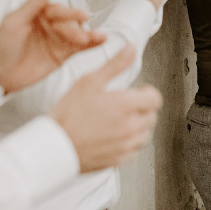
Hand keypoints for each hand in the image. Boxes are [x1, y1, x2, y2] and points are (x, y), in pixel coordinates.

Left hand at [0, 0, 103, 94]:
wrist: (0, 74)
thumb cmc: (2, 46)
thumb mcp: (14, 21)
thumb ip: (33, 4)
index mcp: (39, 13)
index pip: (58, 10)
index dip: (69, 13)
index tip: (81, 15)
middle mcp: (50, 24)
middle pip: (69, 22)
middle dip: (77, 28)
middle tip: (82, 35)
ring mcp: (57, 39)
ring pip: (77, 34)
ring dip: (90, 35)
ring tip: (101, 37)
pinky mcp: (62, 55)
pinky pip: (78, 48)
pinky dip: (91, 44)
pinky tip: (101, 41)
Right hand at [51, 46, 162, 172]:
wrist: (55, 147)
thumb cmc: (68, 114)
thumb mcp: (89, 81)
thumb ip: (115, 65)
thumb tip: (131, 48)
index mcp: (127, 105)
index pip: (155, 99)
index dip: (147, 93)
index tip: (137, 92)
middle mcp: (131, 127)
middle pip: (152, 116)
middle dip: (142, 109)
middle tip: (122, 106)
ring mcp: (126, 146)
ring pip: (145, 135)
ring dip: (137, 127)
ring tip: (116, 122)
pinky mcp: (119, 160)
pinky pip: (133, 150)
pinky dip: (127, 143)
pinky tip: (110, 137)